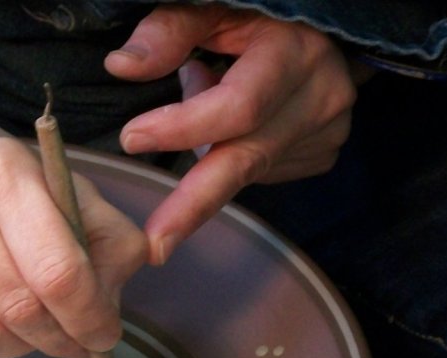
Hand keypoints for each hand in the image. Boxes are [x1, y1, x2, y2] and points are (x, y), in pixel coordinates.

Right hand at [0, 13, 146, 357]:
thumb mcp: (39, 172)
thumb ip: (94, 222)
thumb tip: (131, 279)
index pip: (57, 269)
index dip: (91, 316)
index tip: (106, 333)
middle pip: (22, 310)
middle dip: (63, 339)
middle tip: (79, 343)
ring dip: (23, 348)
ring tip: (36, 335)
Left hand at [105, 4, 356, 263]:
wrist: (325, 31)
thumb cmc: (258, 16)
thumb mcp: (216, 9)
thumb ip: (171, 31)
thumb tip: (121, 65)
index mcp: (295, 55)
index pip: (236, 108)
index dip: (182, 127)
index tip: (132, 139)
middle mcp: (318, 99)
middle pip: (244, 161)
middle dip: (193, 207)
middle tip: (155, 244)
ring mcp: (325, 134)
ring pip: (245, 168)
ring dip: (209, 151)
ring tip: (207, 99)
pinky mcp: (319, 156)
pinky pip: (260, 171)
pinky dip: (234, 154)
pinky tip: (235, 123)